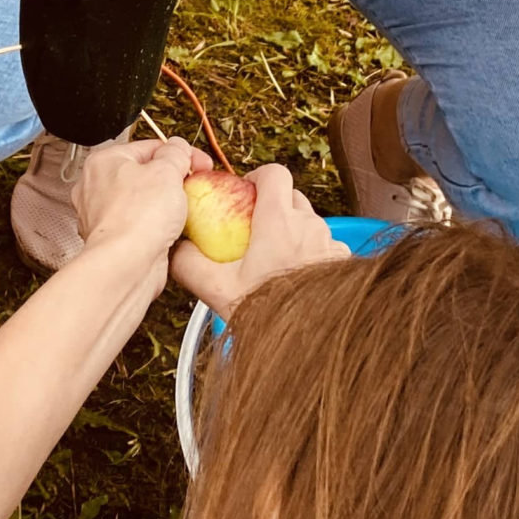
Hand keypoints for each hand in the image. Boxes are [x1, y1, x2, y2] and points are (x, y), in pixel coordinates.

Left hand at [70, 138, 204, 281]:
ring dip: (165, 205)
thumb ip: (175, 153)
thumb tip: (178, 146)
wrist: (126, 265)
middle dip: (171, 180)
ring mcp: (103, 216)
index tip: (199, 163)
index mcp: (104, 162)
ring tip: (183, 210)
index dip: (179, 153)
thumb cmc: (137, 218)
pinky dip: (156, 227)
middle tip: (192, 185)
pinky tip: (170, 231)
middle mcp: (96, 187)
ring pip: (143, 201)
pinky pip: (141, 226)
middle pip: (144, 174)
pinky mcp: (114, 240)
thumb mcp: (167, 172)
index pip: (148, 147)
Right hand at [170, 164, 349, 319]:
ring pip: (309, 222)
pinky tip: (296, 276)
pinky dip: (310, 252)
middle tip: (253, 231)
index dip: (258, 177)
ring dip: (292, 231)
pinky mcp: (342, 262)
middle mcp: (309, 225)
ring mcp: (330, 243)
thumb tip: (175, 249)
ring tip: (274, 259)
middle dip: (273, 206)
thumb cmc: (267, 314)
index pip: (274, 173)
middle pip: (292, 197)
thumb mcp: (217, 289)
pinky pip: (324, 245)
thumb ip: (189, 264)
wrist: (309, 344)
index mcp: (279, 221)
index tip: (245, 194)